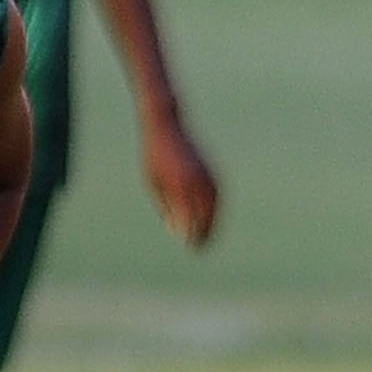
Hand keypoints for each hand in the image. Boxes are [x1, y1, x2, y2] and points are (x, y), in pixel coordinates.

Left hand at [139, 105, 220, 245]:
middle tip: (199, 247)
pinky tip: (211, 217)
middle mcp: (196, 181)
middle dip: (204, 233)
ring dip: (213, 222)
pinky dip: (216, 208)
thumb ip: (167, 207)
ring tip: (207, 235)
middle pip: (205, 215)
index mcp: (179, 186)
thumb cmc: (153, 155)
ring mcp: (206, 174)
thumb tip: (177, 230)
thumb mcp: (153, 184)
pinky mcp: (210, 169)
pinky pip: (217, 195)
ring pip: (215, 206)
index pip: (190, 218)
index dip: (192, 235)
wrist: (165, 125)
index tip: (190, 246)